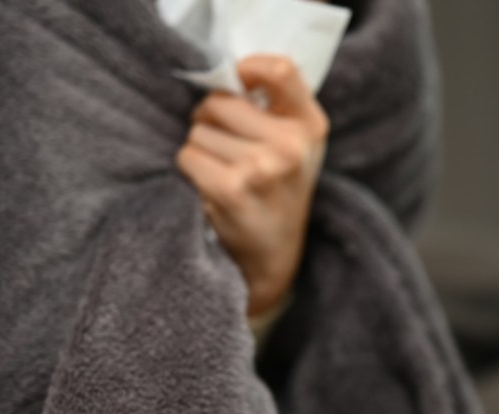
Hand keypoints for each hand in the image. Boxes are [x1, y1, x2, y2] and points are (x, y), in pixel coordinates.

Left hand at [176, 55, 328, 316]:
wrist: (273, 259)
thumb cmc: (277, 192)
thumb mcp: (295, 146)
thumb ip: (275, 105)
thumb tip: (225, 71)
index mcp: (310, 126)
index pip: (278, 69)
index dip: (245, 69)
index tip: (236, 84)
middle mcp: (292, 145)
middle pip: (220, 101)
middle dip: (211, 120)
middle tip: (226, 148)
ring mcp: (263, 168)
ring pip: (199, 130)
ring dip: (200, 150)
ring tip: (223, 174)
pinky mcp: (232, 190)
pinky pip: (188, 156)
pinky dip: (190, 171)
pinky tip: (211, 190)